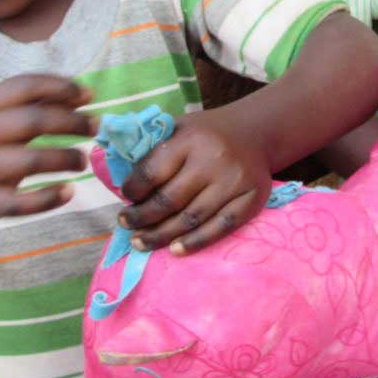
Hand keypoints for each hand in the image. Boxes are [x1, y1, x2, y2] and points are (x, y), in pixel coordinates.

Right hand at [0, 75, 94, 218]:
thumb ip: (32, 103)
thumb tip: (85, 96)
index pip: (23, 87)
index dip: (60, 87)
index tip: (89, 95)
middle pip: (32, 122)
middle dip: (72, 122)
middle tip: (96, 127)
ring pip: (30, 162)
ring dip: (65, 158)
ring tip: (82, 159)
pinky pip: (20, 204)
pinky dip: (49, 198)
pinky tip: (69, 191)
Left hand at [117, 111, 271, 254]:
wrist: (257, 132)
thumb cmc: (209, 133)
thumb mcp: (180, 128)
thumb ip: (154, 149)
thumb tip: (120, 179)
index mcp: (190, 138)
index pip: (153, 171)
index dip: (133, 189)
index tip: (125, 198)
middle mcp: (214, 160)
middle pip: (170, 199)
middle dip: (142, 217)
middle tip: (125, 224)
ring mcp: (234, 181)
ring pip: (191, 218)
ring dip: (161, 235)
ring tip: (140, 242)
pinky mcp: (252, 199)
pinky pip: (220, 227)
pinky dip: (195, 242)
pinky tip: (175, 250)